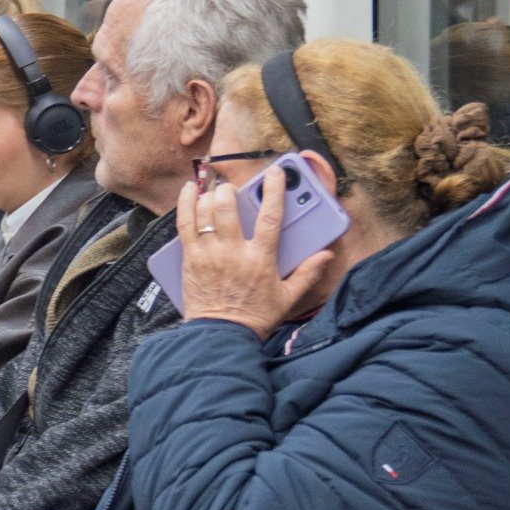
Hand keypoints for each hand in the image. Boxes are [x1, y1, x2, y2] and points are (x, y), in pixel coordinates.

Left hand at [177, 172, 333, 335]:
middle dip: (230, 191)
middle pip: (228, 208)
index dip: (273, 191)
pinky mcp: (189, 259)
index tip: (275, 173)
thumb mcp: (287, 297)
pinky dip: (185, 204)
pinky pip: (184, 224)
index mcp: (260, 259)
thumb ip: (307, 274)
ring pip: (205, 212)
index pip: (269, 217)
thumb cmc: (254, 317)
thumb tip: (326, 255)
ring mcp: (208, 254)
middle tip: (233, 189)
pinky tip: (188, 191)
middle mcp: (232, 252)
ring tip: (213, 190)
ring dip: (208, 195)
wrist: (220, 337)